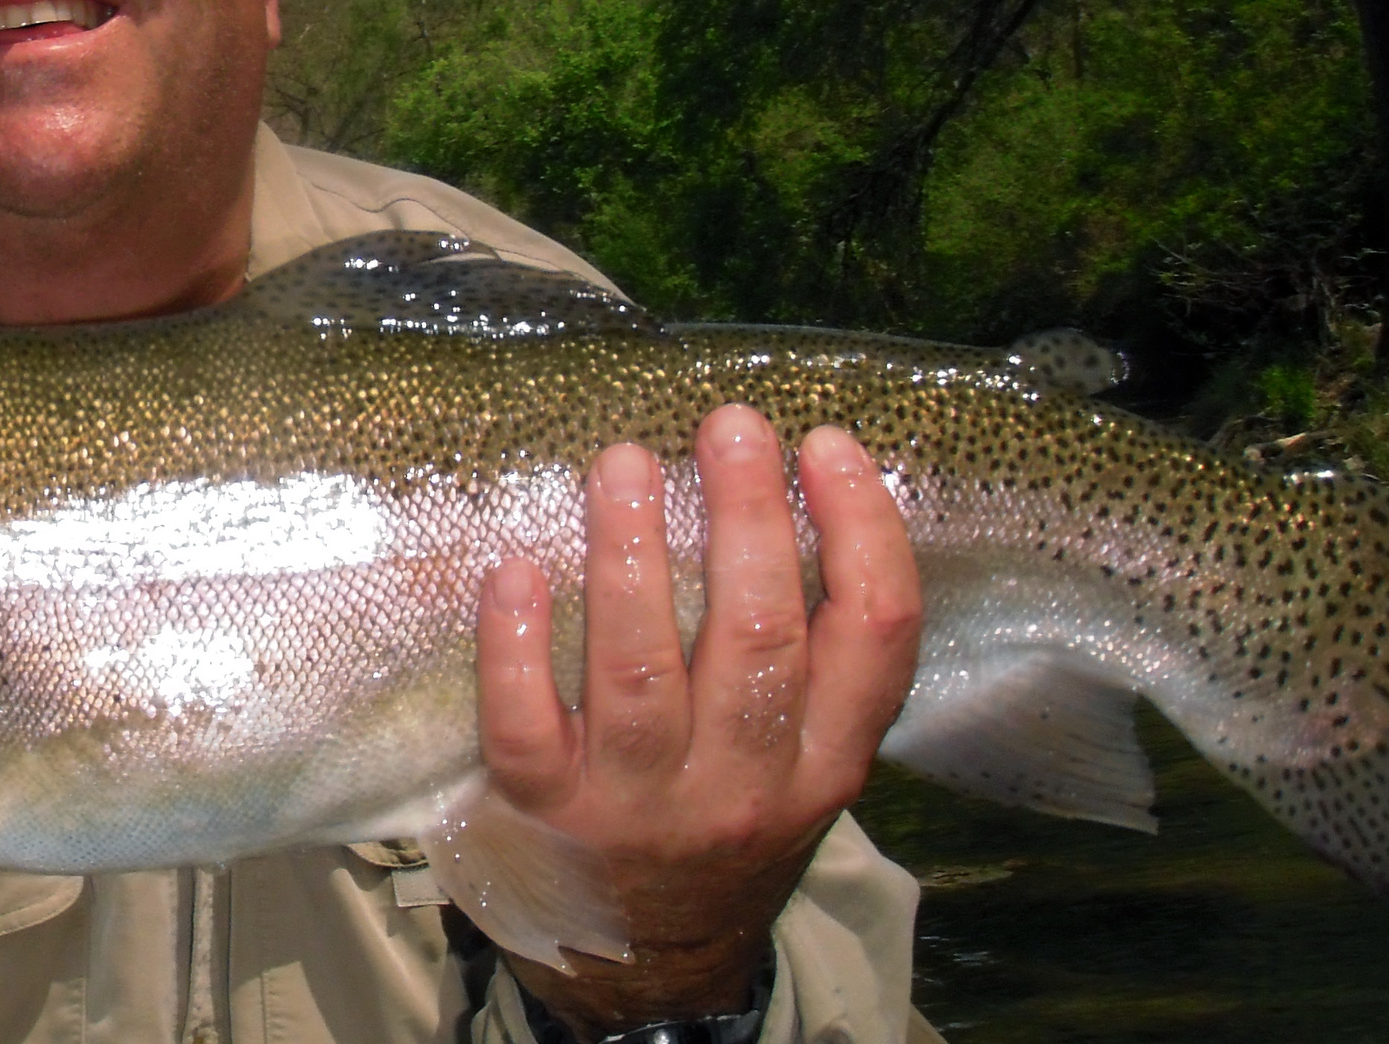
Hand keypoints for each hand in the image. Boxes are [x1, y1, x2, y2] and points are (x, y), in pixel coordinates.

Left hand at [474, 406, 920, 1033]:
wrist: (653, 962)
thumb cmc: (727, 819)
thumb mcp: (802, 761)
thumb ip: (811, 659)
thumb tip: (795, 486)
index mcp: (825, 762)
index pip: (874, 636)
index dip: (862, 531)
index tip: (829, 446)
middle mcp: (744, 785)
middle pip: (758, 636)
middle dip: (746, 517)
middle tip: (730, 427)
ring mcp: (640, 802)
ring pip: (641, 669)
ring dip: (631, 553)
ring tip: (622, 462)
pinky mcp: (547, 810)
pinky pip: (527, 724)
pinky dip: (516, 644)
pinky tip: (514, 569)